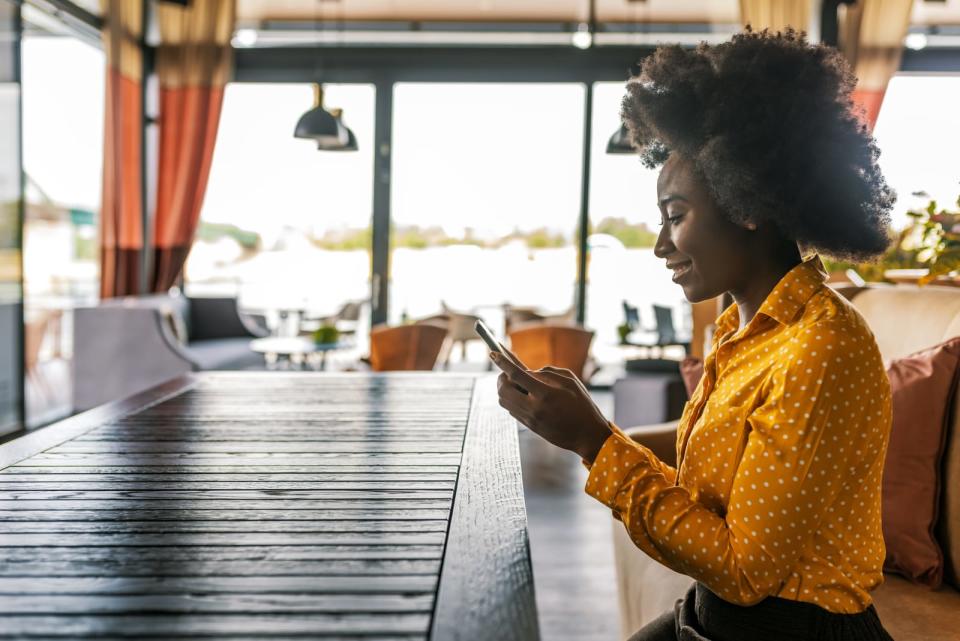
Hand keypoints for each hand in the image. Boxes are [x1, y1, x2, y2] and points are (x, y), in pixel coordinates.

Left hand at [491, 349, 611, 463]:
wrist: (587, 435)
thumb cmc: (582, 405)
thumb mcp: (570, 381)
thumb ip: (547, 373)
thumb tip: (528, 372)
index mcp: (545, 394)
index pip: (516, 375)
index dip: (503, 362)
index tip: (493, 352)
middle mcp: (534, 408)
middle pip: (504, 390)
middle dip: (501, 377)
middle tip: (506, 371)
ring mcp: (530, 419)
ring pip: (504, 401)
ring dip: (504, 389)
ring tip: (514, 382)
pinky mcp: (530, 427)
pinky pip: (511, 410)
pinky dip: (511, 399)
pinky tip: (520, 394)